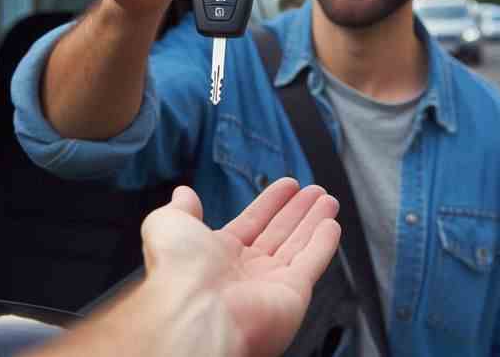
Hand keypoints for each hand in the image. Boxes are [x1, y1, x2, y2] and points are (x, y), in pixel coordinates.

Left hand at [141, 178, 340, 356]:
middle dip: (298, 210)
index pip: (252, 223)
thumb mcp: (168, 225)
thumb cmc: (177, 272)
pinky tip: (331, 224)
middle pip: (279, 233)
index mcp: (218, 256)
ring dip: (314, 220)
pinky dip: (324, 244)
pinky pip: (312, 264)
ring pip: (298, 245)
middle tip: (314, 190)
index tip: (288, 184)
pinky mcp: (292, 296)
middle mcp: (246, 272)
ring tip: (327, 199)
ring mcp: (270, 285)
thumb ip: (180, 208)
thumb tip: (183, 193)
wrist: (193, 313)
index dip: (271, 202)